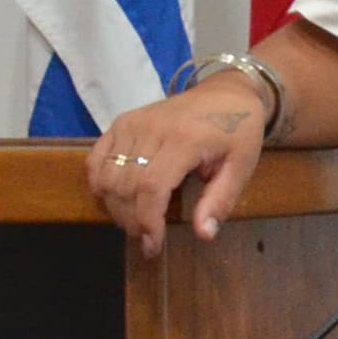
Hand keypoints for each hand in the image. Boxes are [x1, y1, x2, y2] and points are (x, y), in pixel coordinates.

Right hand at [85, 77, 271, 257]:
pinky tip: (116, 200)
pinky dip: (100, 183)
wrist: (226, 93)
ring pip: (106, 175)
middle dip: (132, 221)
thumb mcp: (241, 167)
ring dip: (115, 207)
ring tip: (135, 223)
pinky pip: (96, 158)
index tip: (153, 245)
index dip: (147, 221)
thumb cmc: (238, 132)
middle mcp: (151, 128)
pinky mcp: (120, 122)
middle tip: (147, 239)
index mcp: (184, 139)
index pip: (151, 187)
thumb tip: (203, 234)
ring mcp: (131, 123)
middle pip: (125, 185)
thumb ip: (220, 201)